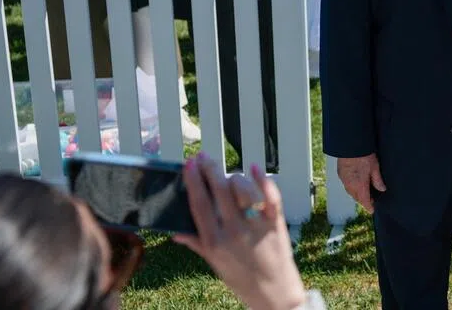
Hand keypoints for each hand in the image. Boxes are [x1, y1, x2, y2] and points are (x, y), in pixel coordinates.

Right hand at [173, 154, 307, 309]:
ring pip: (242, 189)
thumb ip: (196, 243)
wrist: (273, 293)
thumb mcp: (214, 263)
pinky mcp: (275, 223)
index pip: (199, 203)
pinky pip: (271, 196)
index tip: (189, 164)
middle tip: (204, 157)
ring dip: (235, 177)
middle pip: (218, 190)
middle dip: (209, 169)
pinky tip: (256, 168)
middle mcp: (233, 231)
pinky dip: (264, 180)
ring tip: (230, 176)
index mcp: (214, 241)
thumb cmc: (241, 278)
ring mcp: (255, 226)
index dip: (193, 181)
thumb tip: (175, 231)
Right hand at [337, 154, 385, 213]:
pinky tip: (356, 183)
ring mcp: (344, 180)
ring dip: (357, 194)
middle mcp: (350, 186)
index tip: (372, 210)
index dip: (369, 207)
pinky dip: (352, 187)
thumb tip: (382, 189)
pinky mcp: (340, 174)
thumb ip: (377, 180)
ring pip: (351, 192)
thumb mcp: (374, 167)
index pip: (364, 201)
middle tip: (371, 199)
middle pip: (357, 198)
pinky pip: (346, 185)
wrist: (349, 146)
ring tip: (364, 191)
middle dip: (363, 200)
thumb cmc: (363, 156)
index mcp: (360, 186)